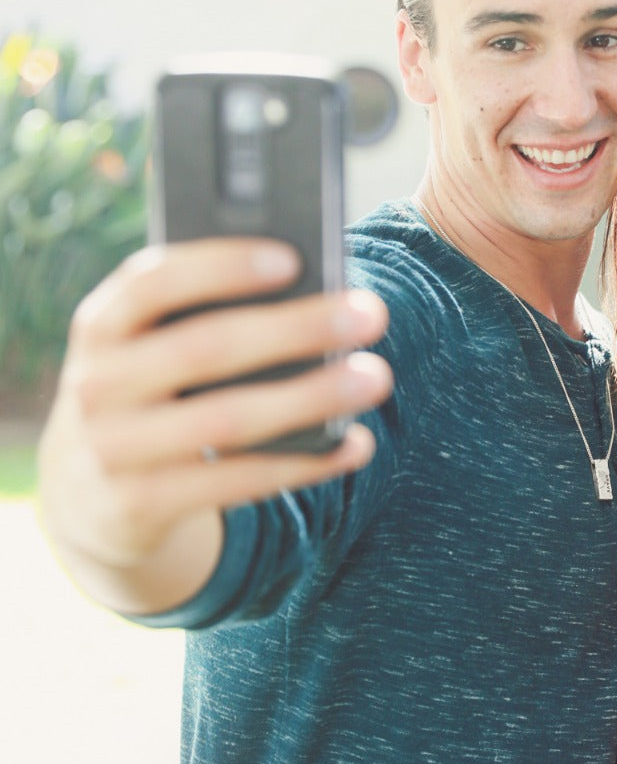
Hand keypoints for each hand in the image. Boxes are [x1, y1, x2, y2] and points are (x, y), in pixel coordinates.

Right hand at [38, 239, 391, 610]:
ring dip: (312, 397)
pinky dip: (306, 462)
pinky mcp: (143, 505)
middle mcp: (97, 384)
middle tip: (371, 313)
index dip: (221, 267)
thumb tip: (317, 293)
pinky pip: (239, 481)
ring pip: (228, 420)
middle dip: (297, 328)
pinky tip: (356, 443)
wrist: (93, 498)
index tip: (294, 258)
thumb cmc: (156, 393)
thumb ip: (206, 317)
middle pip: (206, 348)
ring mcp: (114, 449)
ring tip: (376, 376)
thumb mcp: (154, 350)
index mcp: (102, 325)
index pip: (153, 281)